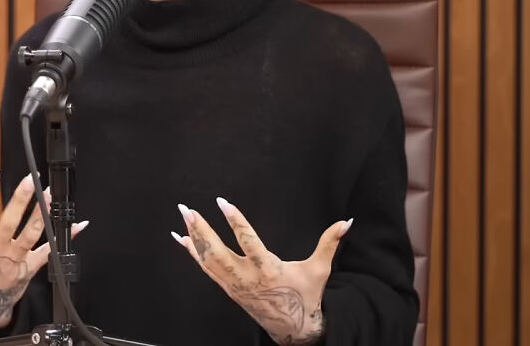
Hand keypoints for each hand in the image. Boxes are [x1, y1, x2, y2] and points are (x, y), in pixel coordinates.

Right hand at [0, 171, 87, 331]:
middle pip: (10, 220)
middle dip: (21, 200)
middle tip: (31, 179)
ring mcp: (14, 257)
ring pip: (32, 232)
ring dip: (43, 213)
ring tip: (50, 193)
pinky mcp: (30, 266)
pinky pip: (50, 250)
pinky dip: (67, 238)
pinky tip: (80, 225)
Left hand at [172, 198, 350, 345]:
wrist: (293, 327)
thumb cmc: (306, 295)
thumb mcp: (319, 269)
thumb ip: (330, 243)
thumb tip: (346, 221)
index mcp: (268, 270)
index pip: (248, 242)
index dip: (235, 222)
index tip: (223, 202)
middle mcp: (247, 278)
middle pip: (217, 253)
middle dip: (201, 230)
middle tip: (188, 210)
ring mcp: (235, 285)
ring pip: (208, 261)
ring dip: (194, 238)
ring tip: (184, 217)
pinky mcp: (229, 289)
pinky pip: (206, 269)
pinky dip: (193, 254)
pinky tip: (182, 239)